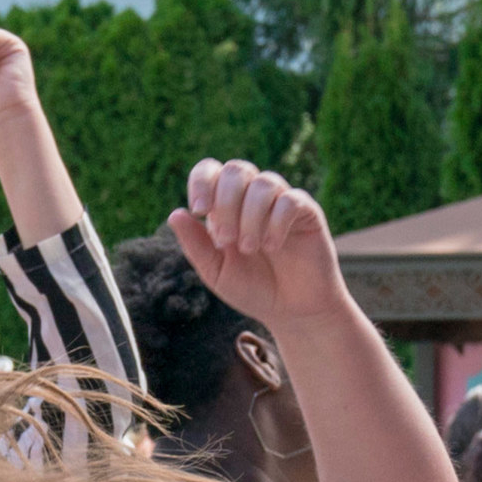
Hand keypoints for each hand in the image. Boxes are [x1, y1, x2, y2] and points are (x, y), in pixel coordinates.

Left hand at [166, 159, 343, 328]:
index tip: (199, 210)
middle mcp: (252, 198)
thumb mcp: (216, 272)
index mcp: (225, 207)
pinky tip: (273, 247)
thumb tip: (175, 214)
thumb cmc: (253, 290)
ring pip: (263, 183)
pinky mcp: (306, 212)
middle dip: (226, 203)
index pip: (211, 171)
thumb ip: (195, 246)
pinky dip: (276, 222)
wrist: (292, 311)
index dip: (201, 181)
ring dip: (250, 217)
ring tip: (250, 249)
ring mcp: (280, 202)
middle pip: (236, 170)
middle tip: (227, 241)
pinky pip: (290, 200)